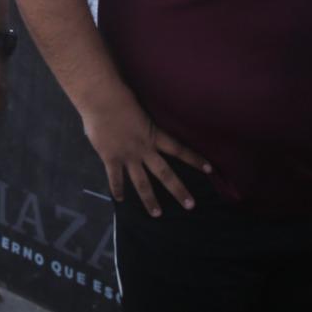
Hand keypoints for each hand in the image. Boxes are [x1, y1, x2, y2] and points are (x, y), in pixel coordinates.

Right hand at [85, 87, 210, 216]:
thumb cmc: (121, 97)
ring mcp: (128, 155)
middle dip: (178, 190)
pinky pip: (115, 178)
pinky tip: (120, 200)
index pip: (179, 149)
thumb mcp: (141, 109)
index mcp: (153, 134)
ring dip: (150, 200)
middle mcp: (144, 149)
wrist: (101, 99)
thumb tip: (146, 123)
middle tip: (190, 205)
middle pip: (165, 173)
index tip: (209, 169)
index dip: (194, 159)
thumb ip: (144, 121)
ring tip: (157, 214)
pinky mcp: (111, 158)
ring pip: (142, 183)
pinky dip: (117, 189)